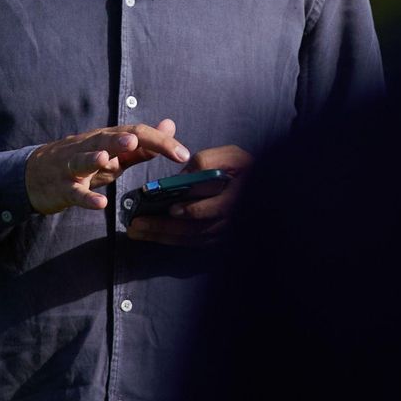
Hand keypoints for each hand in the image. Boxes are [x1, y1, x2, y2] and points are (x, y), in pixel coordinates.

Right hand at [27, 119, 188, 214]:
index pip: (136, 134)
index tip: (183, 155)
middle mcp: (91, 147)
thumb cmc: (81, 162)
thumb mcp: (114, 154)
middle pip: (110, 140)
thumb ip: (143, 145)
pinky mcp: (62, 188)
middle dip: (126, 141)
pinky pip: (74, 192)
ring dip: (96, 158)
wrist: (34, 174)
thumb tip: (170, 126)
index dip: (159, 143)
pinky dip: (86, 198)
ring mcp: (73, 166)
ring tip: (109, 158)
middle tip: (141, 142)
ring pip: (83, 158)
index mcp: (107, 139)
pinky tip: (99, 203)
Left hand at [127, 144, 251, 247]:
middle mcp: (231, 219)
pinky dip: (173, 240)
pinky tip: (155, 235)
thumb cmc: (245, 169)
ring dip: (163, 236)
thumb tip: (182, 178)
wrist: (263, 193)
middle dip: (164, 227)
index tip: (171, 209)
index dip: (192, 209)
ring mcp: (224, 233)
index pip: (213, 207)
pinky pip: (194, 244)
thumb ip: (207, 161)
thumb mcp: (232, 156)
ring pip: (191, 238)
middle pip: (194, 228)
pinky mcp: (218, 240)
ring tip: (138, 230)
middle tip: (138, 224)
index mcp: (236, 196)